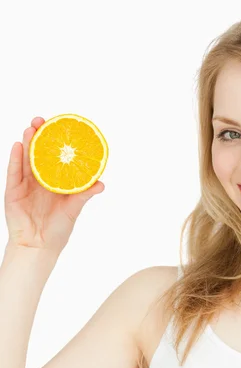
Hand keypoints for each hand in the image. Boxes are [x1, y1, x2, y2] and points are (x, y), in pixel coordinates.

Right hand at [3, 116, 104, 254]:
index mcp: (55, 181)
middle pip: (38, 153)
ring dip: (27, 143)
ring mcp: (25, 184)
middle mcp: (39, 179)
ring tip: (31, 129)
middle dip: (39, 136)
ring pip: (25, 158)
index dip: (55, 141)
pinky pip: (13, 172)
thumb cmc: (58, 229)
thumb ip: (84, 195)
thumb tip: (101, 184)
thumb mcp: (73, 209)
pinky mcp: (13, 191)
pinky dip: (15, 159)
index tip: (59, 126)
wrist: (39, 246)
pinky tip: (17, 145)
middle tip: (41, 121)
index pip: (54, 156)